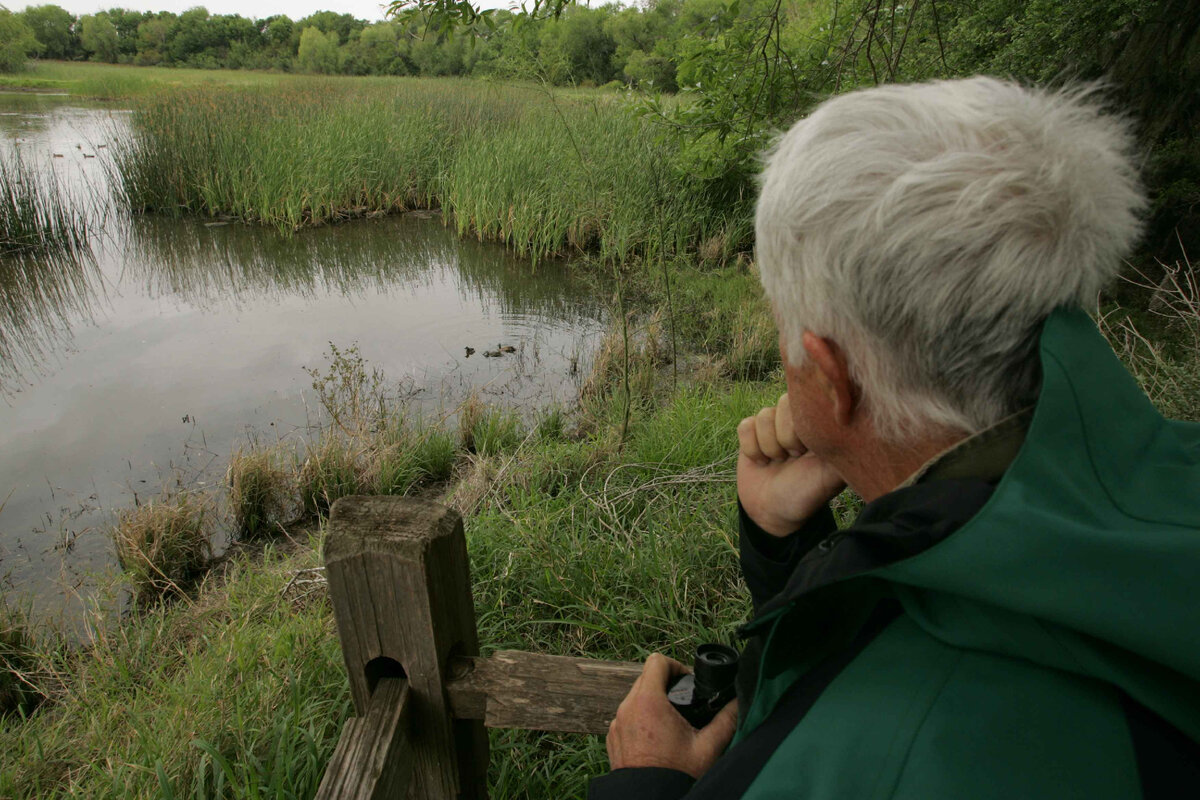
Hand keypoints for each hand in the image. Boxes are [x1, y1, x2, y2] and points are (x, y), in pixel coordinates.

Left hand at [606, 654, 737, 778]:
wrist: (650, 799)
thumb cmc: (675, 774)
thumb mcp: (708, 747)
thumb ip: (726, 720)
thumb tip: (737, 702)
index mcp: (649, 702)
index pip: (657, 661)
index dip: (675, 666)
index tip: (686, 681)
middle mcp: (628, 707)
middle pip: (646, 678)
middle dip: (666, 685)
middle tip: (683, 703)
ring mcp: (617, 723)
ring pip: (635, 697)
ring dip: (652, 702)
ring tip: (672, 722)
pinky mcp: (613, 737)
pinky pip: (626, 716)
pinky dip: (640, 719)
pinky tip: (657, 737)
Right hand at [737, 393, 844, 535]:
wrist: (773, 513)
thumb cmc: (804, 495)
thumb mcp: (829, 476)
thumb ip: (842, 451)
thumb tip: (854, 428)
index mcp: (818, 425)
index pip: (808, 401)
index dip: (801, 429)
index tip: (806, 453)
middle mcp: (797, 420)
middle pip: (784, 403)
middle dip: (785, 438)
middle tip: (793, 458)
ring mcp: (774, 425)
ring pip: (763, 415)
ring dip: (768, 446)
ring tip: (778, 462)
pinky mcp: (752, 433)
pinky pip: (745, 426)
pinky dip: (751, 448)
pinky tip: (761, 461)